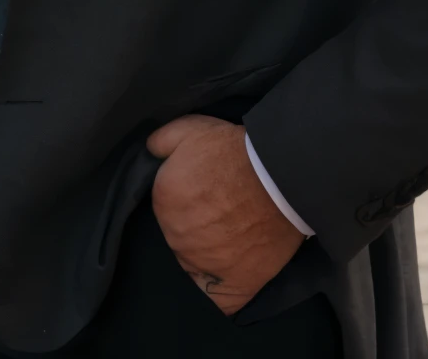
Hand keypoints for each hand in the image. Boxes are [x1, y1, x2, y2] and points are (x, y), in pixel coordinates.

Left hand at [146, 114, 303, 315]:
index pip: (165, 203)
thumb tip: (148, 152)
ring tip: (232, 231)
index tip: (205, 186)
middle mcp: (176, 237)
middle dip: (194, 221)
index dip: (185, 194)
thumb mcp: (191, 128)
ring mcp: (202, 264)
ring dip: (207, 249)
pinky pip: (216, 298)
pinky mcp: (231, 287)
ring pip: (195, 261)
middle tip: (221, 206)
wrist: (278, 177)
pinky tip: (226, 272)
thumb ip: (161, 141)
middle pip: (178, 233)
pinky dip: (217, 288)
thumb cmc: (234, 151)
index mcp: (163, 200)